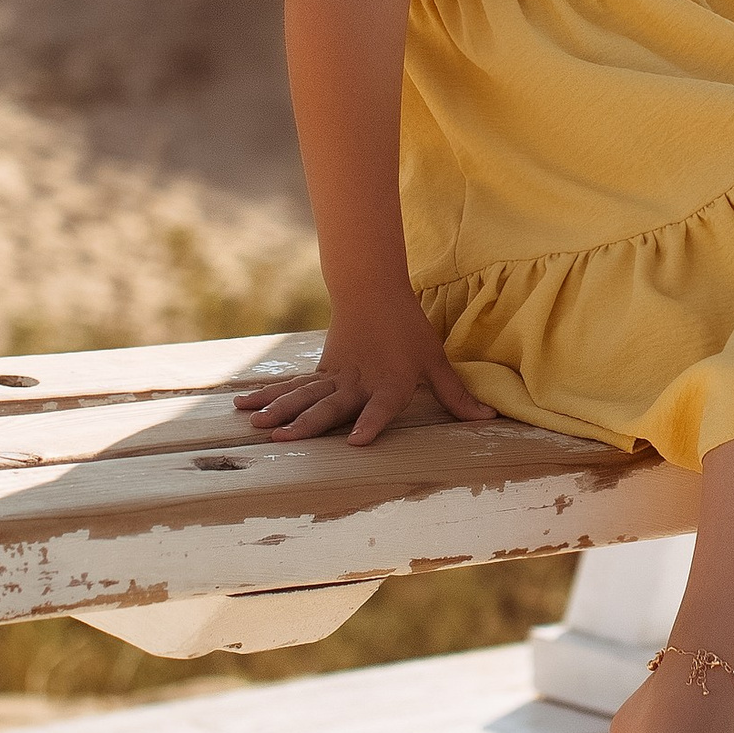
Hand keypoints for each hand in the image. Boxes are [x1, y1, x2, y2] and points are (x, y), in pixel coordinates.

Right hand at [234, 297, 498, 445]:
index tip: (356, 441)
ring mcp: (334, 376)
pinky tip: (243, 407)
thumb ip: (456, 396)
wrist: (372, 291)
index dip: (371, 422)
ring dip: (281, 412)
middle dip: (309, 423)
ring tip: (261, 429)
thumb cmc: (408, 330)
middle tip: (285, 439)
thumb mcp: (435, 361)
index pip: (381, 407)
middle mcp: (358, 382)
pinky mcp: (319, 372)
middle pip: (331, 404)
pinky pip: (291, 388)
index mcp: (390, 383)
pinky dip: (268, 397)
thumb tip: (490, 420)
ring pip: (304, 396)